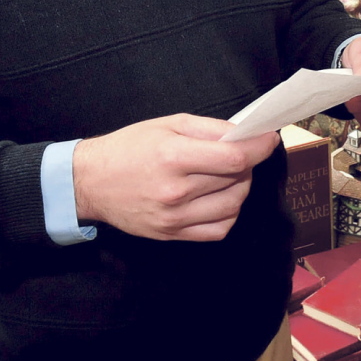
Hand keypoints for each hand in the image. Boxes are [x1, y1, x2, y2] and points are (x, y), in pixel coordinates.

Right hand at [73, 114, 279, 241]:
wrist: (91, 182)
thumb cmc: (130, 147)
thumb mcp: (168, 124)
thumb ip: (209, 129)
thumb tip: (245, 134)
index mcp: (174, 157)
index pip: (234, 157)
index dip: (259, 147)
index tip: (270, 138)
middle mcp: (176, 191)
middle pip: (236, 180)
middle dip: (247, 163)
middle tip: (240, 152)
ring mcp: (174, 218)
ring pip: (232, 206)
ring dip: (241, 188)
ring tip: (229, 175)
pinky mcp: (172, 235)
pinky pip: (218, 230)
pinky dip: (229, 213)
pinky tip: (219, 198)